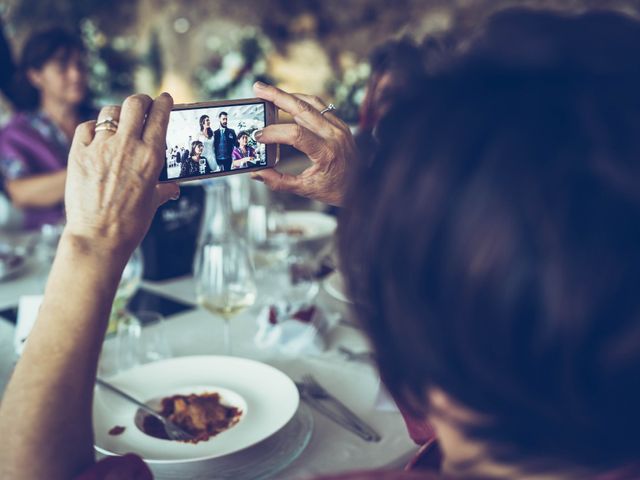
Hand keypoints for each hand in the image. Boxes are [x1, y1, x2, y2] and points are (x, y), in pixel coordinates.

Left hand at [64, 93, 179, 256]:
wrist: (99, 237)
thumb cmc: (130, 224)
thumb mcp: (152, 203)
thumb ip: (163, 190)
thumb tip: (172, 188)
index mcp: (152, 156)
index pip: (160, 115)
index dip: (163, 102)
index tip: (164, 99)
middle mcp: (127, 146)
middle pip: (135, 103)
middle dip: (141, 100)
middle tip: (142, 105)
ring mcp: (101, 148)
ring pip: (109, 112)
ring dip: (117, 114)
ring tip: (117, 122)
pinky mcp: (78, 153)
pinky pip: (86, 127)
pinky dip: (93, 128)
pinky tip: (96, 137)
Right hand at [251, 82, 355, 205]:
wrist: (363, 187)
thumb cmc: (337, 189)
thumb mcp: (306, 190)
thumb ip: (279, 182)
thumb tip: (257, 173)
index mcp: (327, 153)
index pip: (296, 135)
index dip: (274, 133)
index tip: (259, 136)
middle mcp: (334, 136)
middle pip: (302, 108)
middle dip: (277, 96)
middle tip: (258, 89)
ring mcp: (339, 127)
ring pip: (311, 102)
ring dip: (289, 95)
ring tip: (269, 92)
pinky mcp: (340, 124)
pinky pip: (320, 106)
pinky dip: (302, 101)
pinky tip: (288, 101)